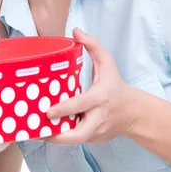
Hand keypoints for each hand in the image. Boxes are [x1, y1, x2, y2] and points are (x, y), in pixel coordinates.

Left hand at [44, 28, 137, 144]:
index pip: (81, 105)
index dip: (64, 109)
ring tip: (36, 132)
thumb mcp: (107, 63)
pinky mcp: (93, 140)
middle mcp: (98, 118)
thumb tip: (75, 31)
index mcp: (100, 98)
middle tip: (37, 130)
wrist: (133, 112)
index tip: (48, 110)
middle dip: (57, 136)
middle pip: (78, 134)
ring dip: (56, 139)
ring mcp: (96, 132)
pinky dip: (62, 138)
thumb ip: (92, 45)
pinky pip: (76, 140)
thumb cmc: (116, 86)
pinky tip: (48, 131)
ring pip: (75, 140)